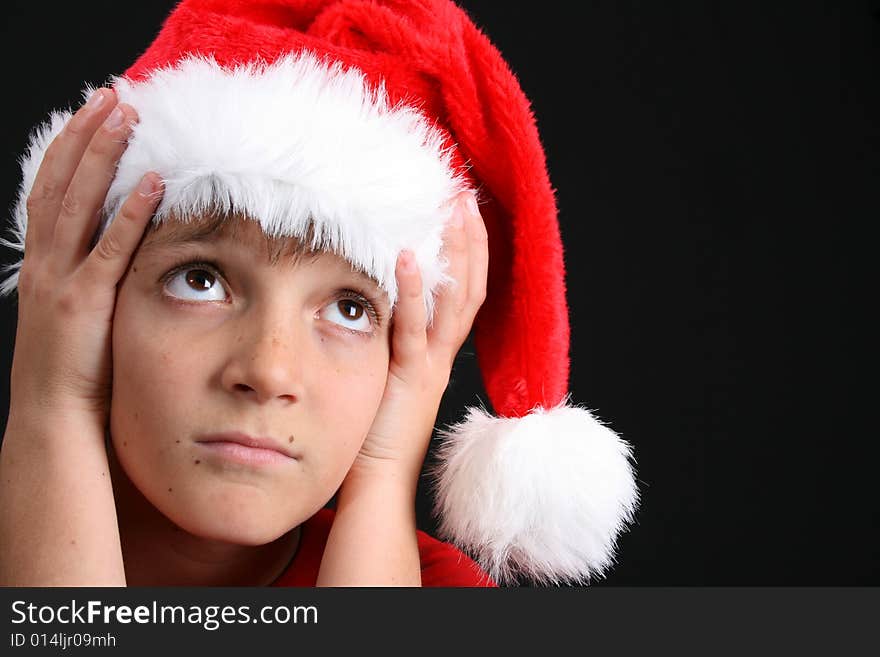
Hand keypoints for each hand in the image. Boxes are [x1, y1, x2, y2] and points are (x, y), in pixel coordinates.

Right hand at [8, 88, 162, 427]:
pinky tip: (154, 182)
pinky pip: (111, 249)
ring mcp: (62, 280)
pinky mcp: (87, 302)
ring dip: (102, 156)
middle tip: (111, 94)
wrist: (52, 415)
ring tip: (125, 116)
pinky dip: (131, 213)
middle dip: (84, 135)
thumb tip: (124, 247)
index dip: (69, 148)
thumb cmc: (75, 368)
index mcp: (44, 263)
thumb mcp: (78, 311)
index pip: (52, 190)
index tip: (91, 113)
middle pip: (61, 183)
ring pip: (79, 203)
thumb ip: (93, 275)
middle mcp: (46, 263)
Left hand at [348, 191, 488, 486]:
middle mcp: (443, 353)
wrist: (377, 480)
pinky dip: (412, 291)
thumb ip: (386, 336)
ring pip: (455, 300)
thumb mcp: (385, 370)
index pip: (464, 291)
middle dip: (471, 237)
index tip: (461, 210)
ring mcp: (430, 364)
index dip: (468, 250)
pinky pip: (414, 329)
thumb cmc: (373, 429)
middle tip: (464, 193)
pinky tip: (404, 255)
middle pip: (470, 286)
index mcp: (438, 351)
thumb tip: (368, 294)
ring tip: (450, 208)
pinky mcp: (409, 377)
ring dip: (455, 251)